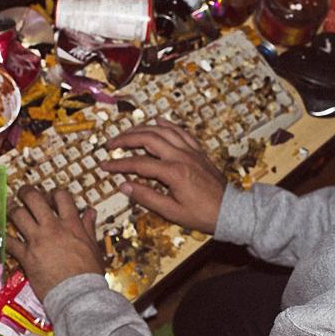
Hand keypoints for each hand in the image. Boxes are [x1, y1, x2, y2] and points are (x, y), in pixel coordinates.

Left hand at [6, 186, 104, 300]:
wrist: (78, 293)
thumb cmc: (89, 273)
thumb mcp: (93, 246)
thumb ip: (88, 227)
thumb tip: (90, 212)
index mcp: (71, 224)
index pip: (61, 197)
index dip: (53, 193)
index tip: (50, 197)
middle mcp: (52, 228)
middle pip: (34, 199)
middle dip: (26, 192)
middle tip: (23, 193)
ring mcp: (37, 241)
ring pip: (18, 215)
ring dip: (12, 209)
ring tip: (10, 209)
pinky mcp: (26, 256)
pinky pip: (10, 242)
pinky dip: (4, 237)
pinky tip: (2, 235)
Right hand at [101, 117, 225, 233]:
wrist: (229, 210)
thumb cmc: (202, 214)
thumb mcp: (171, 211)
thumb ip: (146, 197)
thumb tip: (124, 186)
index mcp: (174, 172)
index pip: (138, 164)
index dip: (119, 164)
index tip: (105, 165)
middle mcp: (182, 156)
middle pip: (148, 138)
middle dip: (126, 139)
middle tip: (112, 144)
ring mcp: (191, 151)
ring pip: (163, 130)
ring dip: (143, 128)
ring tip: (128, 132)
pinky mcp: (198, 150)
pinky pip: (180, 131)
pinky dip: (166, 125)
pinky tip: (157, 121)